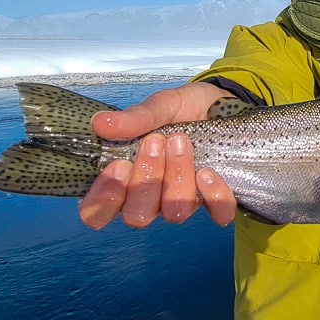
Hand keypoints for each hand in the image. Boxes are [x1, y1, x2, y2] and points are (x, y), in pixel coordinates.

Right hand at [78, 81, 238, 229]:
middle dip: (145, 181)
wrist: (222, 104)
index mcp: (125, 179)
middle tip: (154, 142)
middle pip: (137, 215)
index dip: (104, 198)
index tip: (118, 166)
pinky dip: (213, 196)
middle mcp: (151, 197)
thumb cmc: (184, 109)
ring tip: (181, 142)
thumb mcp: (160, 106)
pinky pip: (217, 213)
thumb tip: (101, 123)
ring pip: (174, 213)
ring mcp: (183, 200)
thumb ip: (133, 118)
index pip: (97, 212)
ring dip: (177, 178)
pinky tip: (208, 172)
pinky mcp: (215, 199)